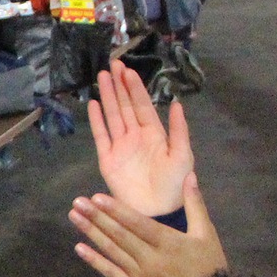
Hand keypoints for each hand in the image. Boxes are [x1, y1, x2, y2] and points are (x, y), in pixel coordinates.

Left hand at [69, 174, 228, 276]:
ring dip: (91, 233)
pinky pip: (112, 273)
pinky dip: (95, 261)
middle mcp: (151, 258)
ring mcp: (140, 275)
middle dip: (97, 217)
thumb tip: (189, 175)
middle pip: (120, 235)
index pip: (138, 223)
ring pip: (112, 251)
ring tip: (74, 217)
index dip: (117, 210)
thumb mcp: (207, 235)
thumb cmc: (209, 268)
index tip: (97, 197)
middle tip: (77, 202)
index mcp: (169, 243)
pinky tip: (79, 248)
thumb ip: (195, 205)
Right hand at [88, 61, 194, 215]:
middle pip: (125, 106)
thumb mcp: (183, 155)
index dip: (135, 88)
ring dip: (107, 97)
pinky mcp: (108, 159)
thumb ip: (178, 130)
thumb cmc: (174, 184)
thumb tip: (176, 103)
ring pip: (112, 116)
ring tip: (101, 77)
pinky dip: (97, 120)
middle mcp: (135, 136)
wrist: (157, 210)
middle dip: (119, 86)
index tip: (128, 70)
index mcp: (155, 134)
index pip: (142, 105)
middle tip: (112, 65)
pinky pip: (101, 136)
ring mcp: (120, 146)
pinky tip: (94, 104)